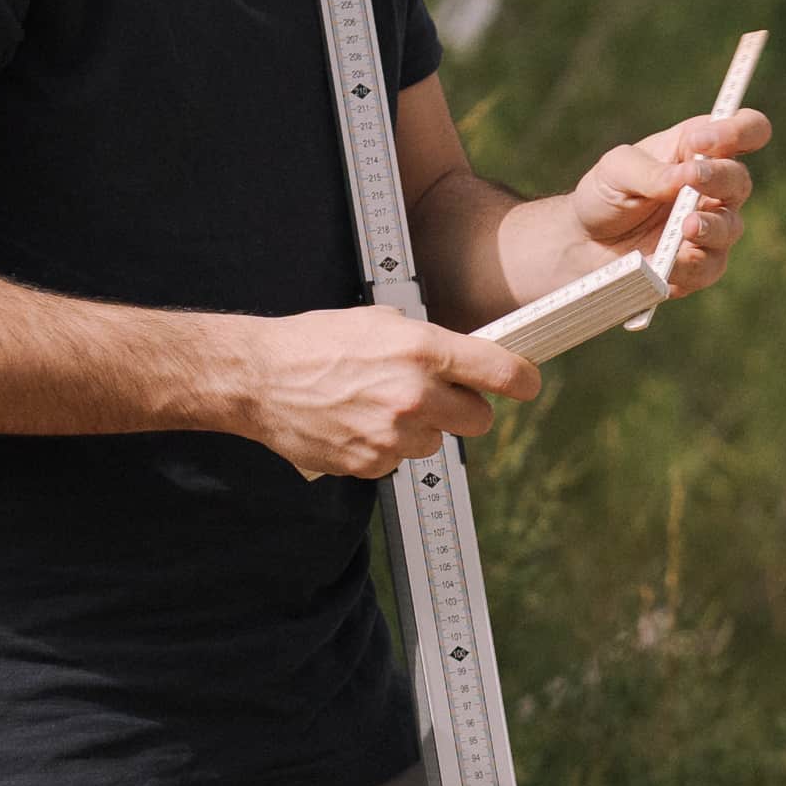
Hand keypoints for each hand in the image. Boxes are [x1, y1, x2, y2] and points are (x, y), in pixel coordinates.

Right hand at [219, 307, 529, 478]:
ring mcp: (394, 435)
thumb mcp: (380, 321)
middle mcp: (415, 395)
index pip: (501, 373)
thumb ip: (428, 342)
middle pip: (479, 419)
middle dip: (464, 408)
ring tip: (378, 405)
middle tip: (437, 395)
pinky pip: (401, 461)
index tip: (526, 384)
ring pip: (437, 442)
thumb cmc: (316, 343)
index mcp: (422, 350)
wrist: (259, 377)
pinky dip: (387, 448)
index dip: (522, 381)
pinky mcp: (373, 464)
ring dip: (420, 429)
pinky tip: (358, 423)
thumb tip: (464, 358)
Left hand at [566, 105, 773, 294]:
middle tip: (694, 178)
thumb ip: (650, 171)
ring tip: (686, 226)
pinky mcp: (698, 265)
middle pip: (740, 179)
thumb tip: (686, 177)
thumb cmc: (605, 194)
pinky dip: (689, 264)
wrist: (583, 243)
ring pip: (731, 226)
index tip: (701, 141)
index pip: (745, 130)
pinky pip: (708, 267)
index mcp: (697, 150)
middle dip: (719, 177)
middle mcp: (713, 188)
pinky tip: (667, 263)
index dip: (737, 130)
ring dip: (712, 225)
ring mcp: (710, 228)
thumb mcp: (616, 170)